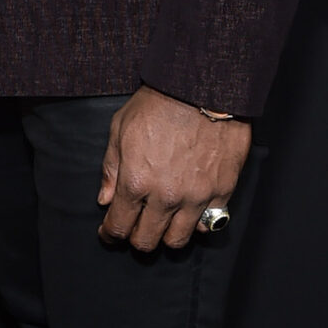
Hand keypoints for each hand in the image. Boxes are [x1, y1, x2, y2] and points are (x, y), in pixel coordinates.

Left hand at [97, 88, 251, 254]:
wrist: (204, 86)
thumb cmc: (159, 103)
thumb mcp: (120, 129)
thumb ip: (111, 169)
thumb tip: (105, 199)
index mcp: (135, 182)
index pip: (118, 226)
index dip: (110, 234)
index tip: (109, 232)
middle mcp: (165, 197)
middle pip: (146, 241)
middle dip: (135, 238)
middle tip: (135, 228)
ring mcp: (196, 197)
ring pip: (177, 240)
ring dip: (165, 235)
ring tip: (162, 223)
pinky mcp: (222, 191)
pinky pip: (208, 223)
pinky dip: (196, 222)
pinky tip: (189, 211)